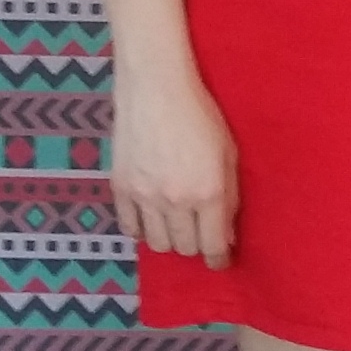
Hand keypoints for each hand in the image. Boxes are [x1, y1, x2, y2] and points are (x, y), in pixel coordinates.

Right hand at [112, 63, 238, 267]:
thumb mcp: (228, 154)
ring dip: (169, 239)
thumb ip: (230, 198)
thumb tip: (226, 235)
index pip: (212, 246)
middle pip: (184, 248)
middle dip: (196, 247)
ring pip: (157, 243)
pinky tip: (151, 218)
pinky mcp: (120, 187)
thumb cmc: (201, 115)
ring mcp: (144, 196)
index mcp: (208, 192)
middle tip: (199, 234)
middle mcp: (175, 200)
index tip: (220, 261)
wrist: (156, 88)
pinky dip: (141, 229)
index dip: (218, 259)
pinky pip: (129, 227)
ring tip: (176, 225)